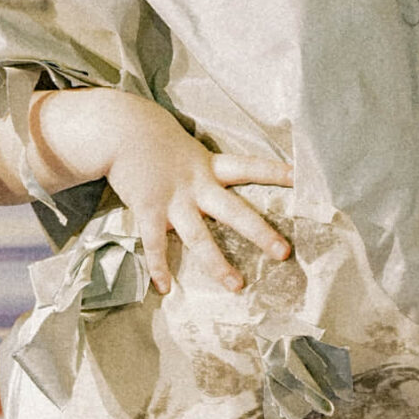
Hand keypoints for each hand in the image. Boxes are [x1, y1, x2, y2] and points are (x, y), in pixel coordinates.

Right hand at [29, 88, 292, 293]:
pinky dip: (159, 267)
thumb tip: (214, 181)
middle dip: (260, 233)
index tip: (300, 178)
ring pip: (201, 237)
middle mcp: (197, 185)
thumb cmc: (152, 136)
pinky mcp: (148, 210)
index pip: (250, 167)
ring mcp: (173, 200)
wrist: (118, 128)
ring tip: (237, 286)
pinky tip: (165, 289)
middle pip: (235, 211)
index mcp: (209, 166)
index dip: (275, 172)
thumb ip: (202, 166)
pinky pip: (154, 245)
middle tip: (284, 253)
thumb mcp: (185, 146)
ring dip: (219, 264)